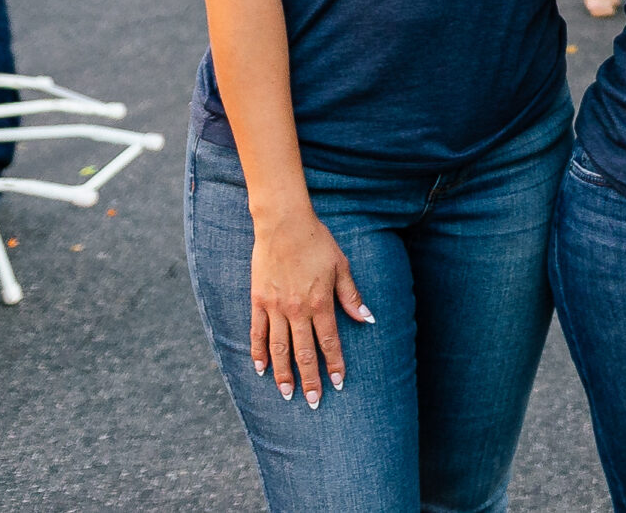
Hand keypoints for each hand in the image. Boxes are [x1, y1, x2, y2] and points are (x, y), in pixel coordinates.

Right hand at [248, 209, 371, 408]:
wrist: (283, 224)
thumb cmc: (317, 242)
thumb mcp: (341, 266)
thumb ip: (351, 296)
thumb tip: (367, 319)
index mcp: (320, 302)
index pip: (328, 341)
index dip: (334, 364)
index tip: (338, 383)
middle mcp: (297, 310)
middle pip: (304, 352)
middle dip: (310, 379)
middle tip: (313, 402)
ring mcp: (275, 307)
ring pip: (279, 349)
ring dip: (284, 373)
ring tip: (287, 394)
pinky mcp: (258, 301)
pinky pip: (257, 333)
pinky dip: (258, 352)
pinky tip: (261, 369)